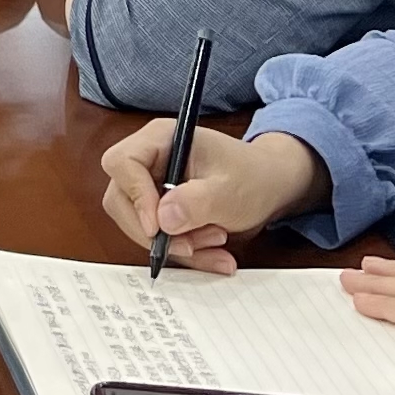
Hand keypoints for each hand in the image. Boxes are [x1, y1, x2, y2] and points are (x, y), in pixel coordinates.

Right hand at [100, 124, 327, 274]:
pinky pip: (156, 236)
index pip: (123, 163)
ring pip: (138, 223)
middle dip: (156, 231)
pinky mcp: (159, 208)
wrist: (272, 186)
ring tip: (215, 245)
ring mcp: (152, 184)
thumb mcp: (231, 190)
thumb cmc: (255, 176)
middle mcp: (149, 159)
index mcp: (161, 139)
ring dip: (173, 245)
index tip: (158, 227)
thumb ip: (197, 202)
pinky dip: (182, 251)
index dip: (135, 196)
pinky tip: (213, 254)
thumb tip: (162, 221)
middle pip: (122, 199)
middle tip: (192, 245)